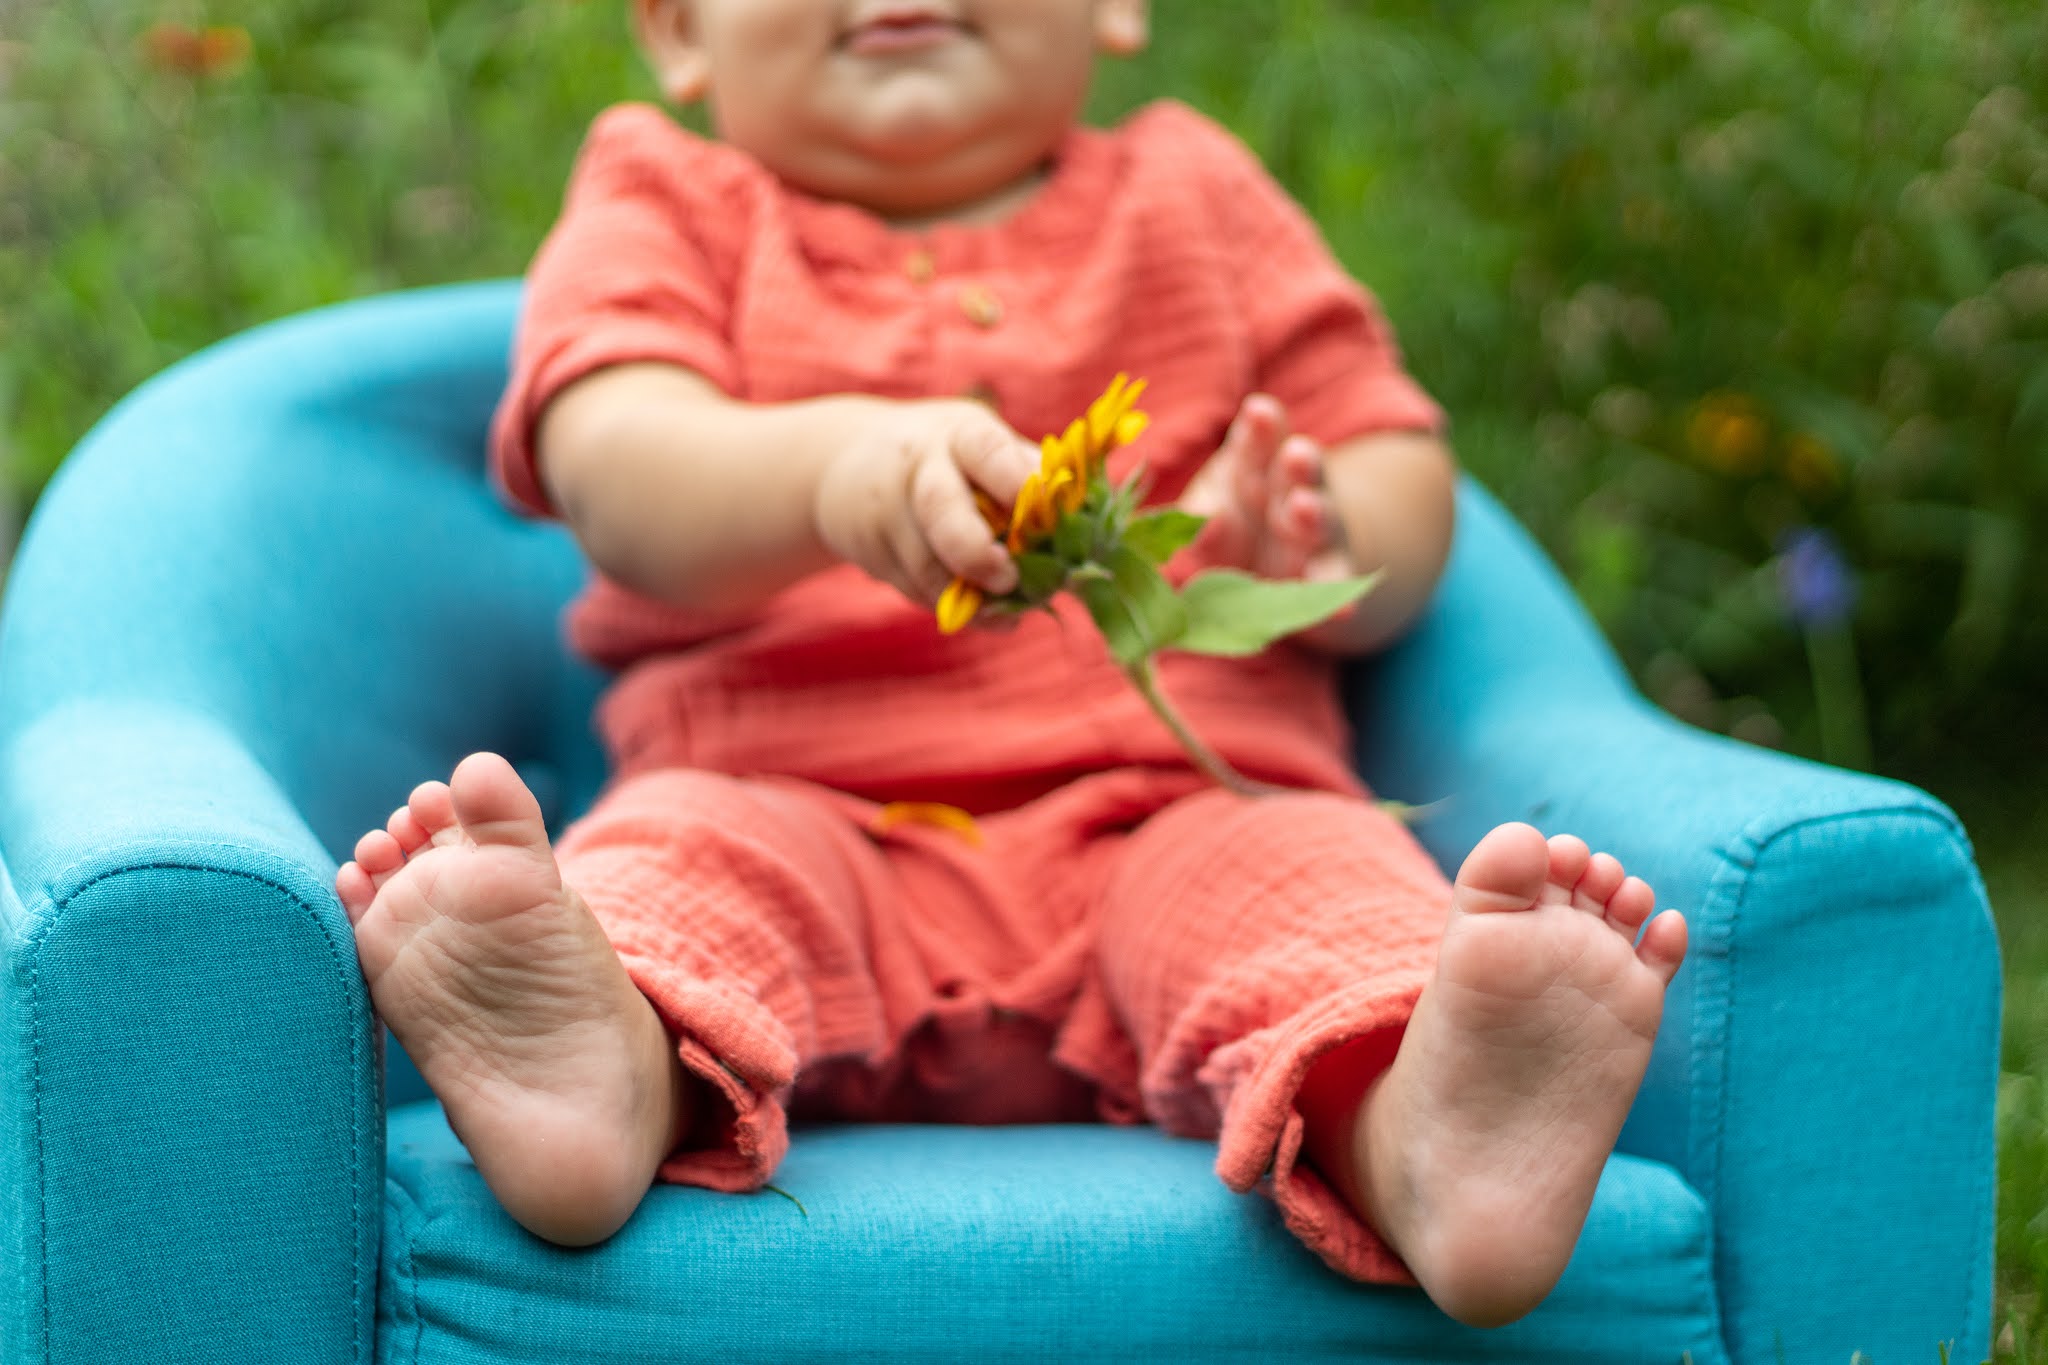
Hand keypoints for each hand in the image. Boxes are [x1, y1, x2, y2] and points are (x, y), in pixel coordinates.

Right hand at [813, 399, 1039, 610]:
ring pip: (927, 568)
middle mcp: (917, 468)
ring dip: (970, 598)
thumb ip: (1028, 478)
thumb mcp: (980, 444)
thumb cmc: (942, 456)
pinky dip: (952, 607)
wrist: (840, 465)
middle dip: (978, 552)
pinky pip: (916, 591)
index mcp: (959, 436)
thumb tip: (1086, 522)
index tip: (1046, 511)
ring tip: (1006, 611)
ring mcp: (887, 513)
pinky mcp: (870, 554)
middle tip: (1008, 579)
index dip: (1018, 483)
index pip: (988, 452)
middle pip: (942, 509)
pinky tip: (978, 609)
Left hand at [1183, 394, 1354, 582]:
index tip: (1258, 410)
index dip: (1260, 428)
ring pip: (1321, 520)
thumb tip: (1203, 521)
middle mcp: (1291, 492)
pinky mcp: (1329, 574)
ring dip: (1315, 514)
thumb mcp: (1212, 515)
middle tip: (1297, 454)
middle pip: (1298, 472)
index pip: (1257, 442)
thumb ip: (1206, 515)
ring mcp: (1315, 533)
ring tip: (1306, 509)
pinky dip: (1337, 591)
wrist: (1277, 568)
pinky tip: (1344, 604)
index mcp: (1256, 466)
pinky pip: (1335, 582)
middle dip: (1299, 463)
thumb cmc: (1231, 526)